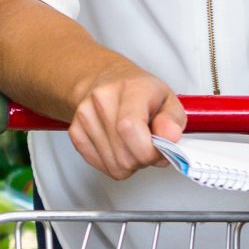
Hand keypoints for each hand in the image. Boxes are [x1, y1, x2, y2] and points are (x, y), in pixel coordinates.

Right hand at [65, 56, 187, 180]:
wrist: (107, 82)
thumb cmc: (140, 92)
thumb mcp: (168, 100)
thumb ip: (173, 120)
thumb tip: (170, 137)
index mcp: (130, 88)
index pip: (130, 129)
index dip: (148, 151)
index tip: (159, 151)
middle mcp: (102, 100)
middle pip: (124, 156)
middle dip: (143, 160)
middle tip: (148, 145)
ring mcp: (85, 116)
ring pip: (114, 167)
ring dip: (129, 163)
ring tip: (134, 143)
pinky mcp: (75, 132)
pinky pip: (101, 166)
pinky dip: (114, 163)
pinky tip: (120, 147)